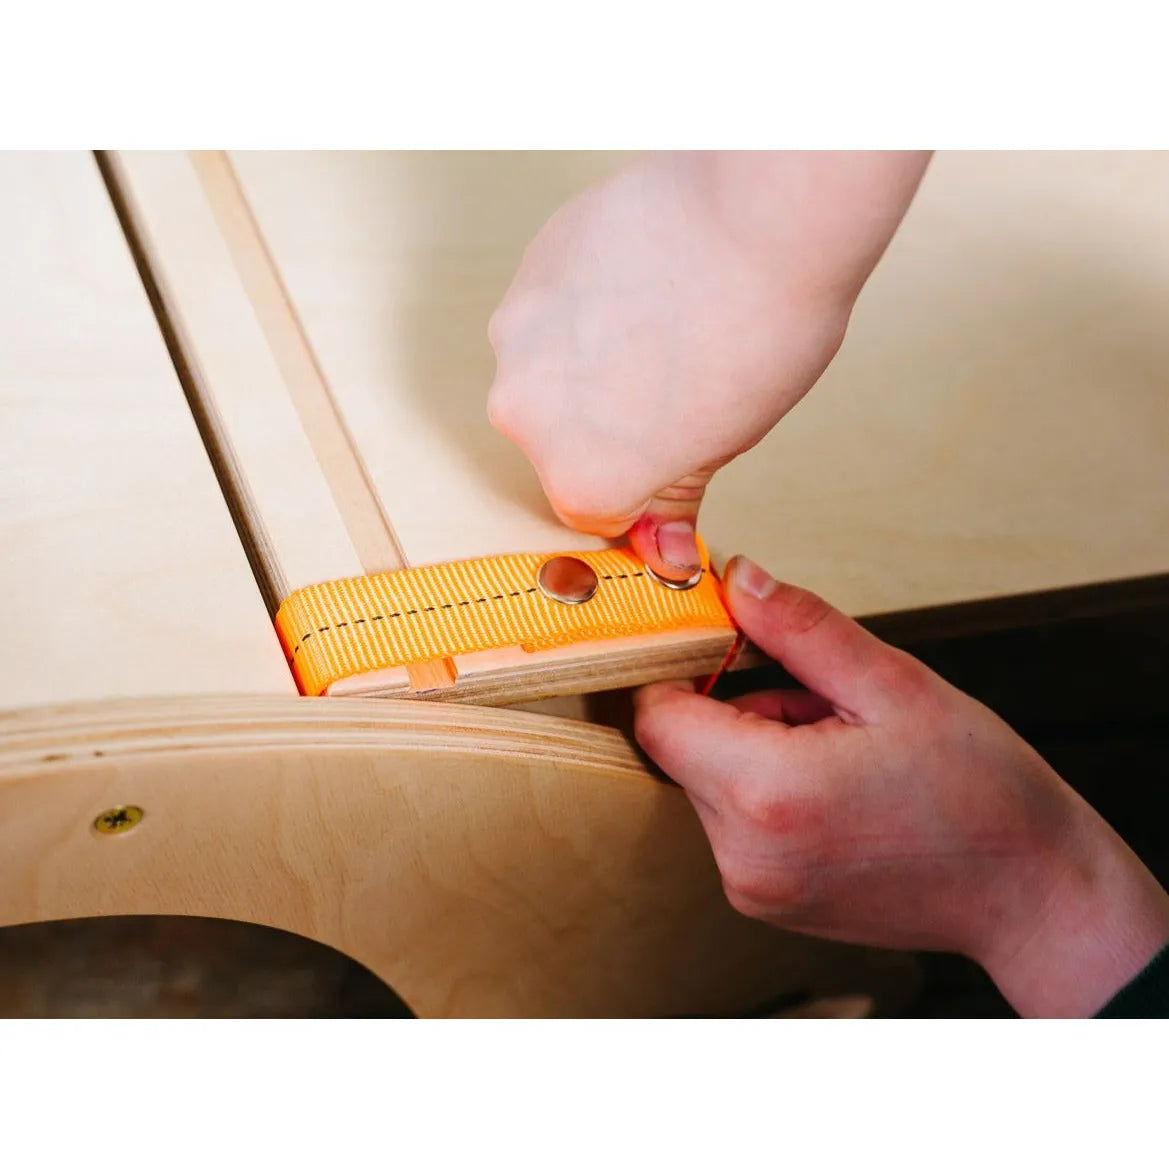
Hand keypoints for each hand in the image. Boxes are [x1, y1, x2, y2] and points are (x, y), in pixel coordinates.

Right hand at [488, 151, 928, 579]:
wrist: (755, 213)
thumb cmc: (758, 333)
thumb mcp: (723, 445)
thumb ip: (672, 502)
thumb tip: (666, 552)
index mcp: (579, 478)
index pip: (594, 510)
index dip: (640, 486)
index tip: (671, 457)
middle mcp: (526, 415)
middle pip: (559, 441)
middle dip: (606, 424)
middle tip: (673, 382)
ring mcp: (517, 335)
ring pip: (547, 371)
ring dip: (588, 362)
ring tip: (658, 325)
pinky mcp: (525, 269)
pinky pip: (548, 310)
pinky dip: (583, 307)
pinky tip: (639, 284)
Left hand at [634, 556, 1168, 1016]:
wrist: (1030, 893)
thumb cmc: (979, 790)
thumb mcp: (895, 684)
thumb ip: (800, 628)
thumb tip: (736, 578)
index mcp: (766, 792)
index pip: (658, 716)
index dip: (680, 671)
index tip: (724, 649)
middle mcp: (743, 851)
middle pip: (682, 748)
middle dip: (734, 711)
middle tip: (820, 709)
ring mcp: (751, 887)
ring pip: (707, 783)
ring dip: (752, 752)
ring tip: (838, 755)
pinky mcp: (762, 900)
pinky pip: (731, 823)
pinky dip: (764, 794)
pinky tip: (833, 792)